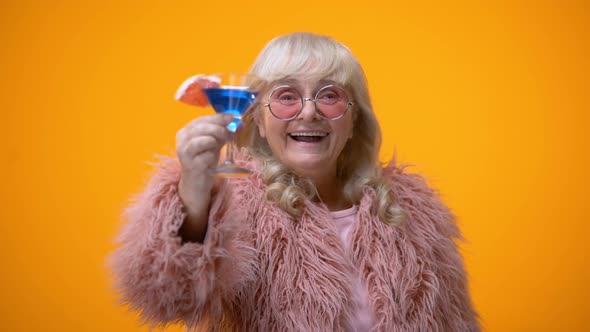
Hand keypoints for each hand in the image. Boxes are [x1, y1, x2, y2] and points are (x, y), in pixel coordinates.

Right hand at [175, 114, 232, 238]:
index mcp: (185, 131)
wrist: (196, 183)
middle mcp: (182, 141)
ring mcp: (185, 154)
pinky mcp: (191, 166)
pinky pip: (206, 156)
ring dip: (215, 141)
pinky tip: (212, 160)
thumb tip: (238, 123)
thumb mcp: (214, 143)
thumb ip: (223, 133)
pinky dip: (212, 156)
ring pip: (202, 140)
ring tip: (220, 146)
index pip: (201, 119)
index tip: (232, 117)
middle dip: (219, 128)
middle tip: (230, 133)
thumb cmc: (204, 160)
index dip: (218, 117)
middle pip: (201, 128)